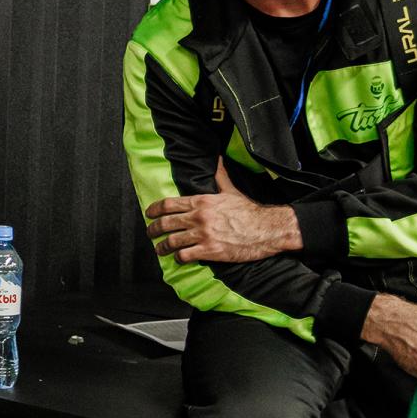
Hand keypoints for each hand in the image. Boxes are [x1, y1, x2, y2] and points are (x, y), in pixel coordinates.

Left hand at [146, 159, 300, 263]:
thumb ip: (220, 177)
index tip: (149, 214)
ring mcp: (203, 234)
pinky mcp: (210, 250)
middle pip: (166, 223)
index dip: (155, 210)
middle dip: (153, 230)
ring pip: (172, 241)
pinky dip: (178, 257)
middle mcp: (199, 217)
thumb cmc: (249, 210)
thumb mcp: (231, 191)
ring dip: (162, 247)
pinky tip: (178, 258)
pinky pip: (185, 255)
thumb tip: (217, 159)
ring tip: (160, 249)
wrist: (267, 228)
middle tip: (150, 233)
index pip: (169, 204)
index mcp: (202, 201)